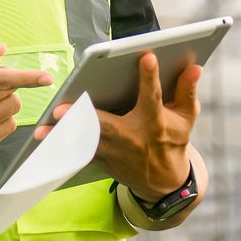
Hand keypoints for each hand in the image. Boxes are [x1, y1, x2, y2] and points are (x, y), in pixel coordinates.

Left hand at [36, 52, 199, 200]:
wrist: (163, 183)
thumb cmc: (173, 142)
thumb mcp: (186, 118)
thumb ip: (187, 91)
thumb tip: (194, 66)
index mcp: (155, 122)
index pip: (153, 96)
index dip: (151, 77)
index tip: (146, 57)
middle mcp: (133, 136)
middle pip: (106, 124)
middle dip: (83, 116)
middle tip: (61, 108)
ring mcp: (115, 151)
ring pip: (87, 141)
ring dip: (65, 134)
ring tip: (45, 128)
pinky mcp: (103, 159)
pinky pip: (81, 151)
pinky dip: (64, 145)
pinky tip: (46, 139)